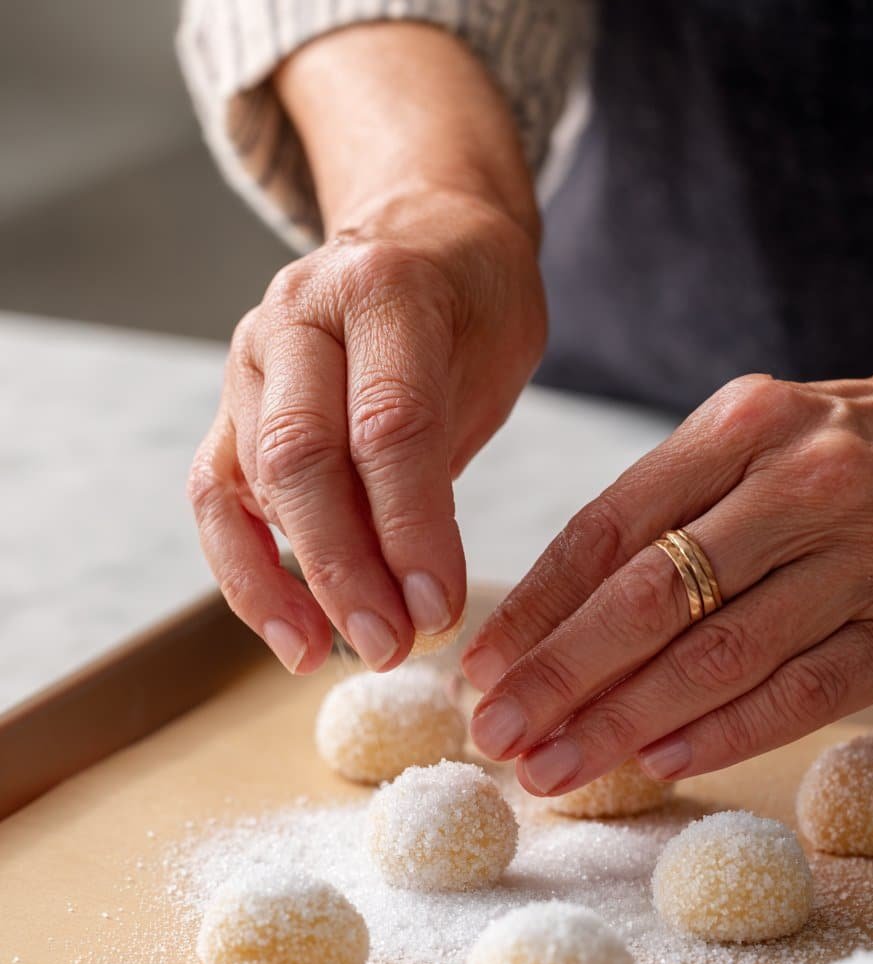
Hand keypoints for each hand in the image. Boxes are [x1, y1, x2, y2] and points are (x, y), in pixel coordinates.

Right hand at [188, 21, 543, 673]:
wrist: (419, 242)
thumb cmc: (469, 311)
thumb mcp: (495, 358)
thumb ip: (447, 458)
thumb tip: (419, 598)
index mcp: (381, 287)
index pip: (387, 423)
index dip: (412, 527)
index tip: (438, 609)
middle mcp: (298, 317)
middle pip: (301, 458)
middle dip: (346, 569)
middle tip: (392, 646)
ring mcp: (251, 363)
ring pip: (255, 484)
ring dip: (303, 584)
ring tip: (353, 650)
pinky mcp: (227, 413)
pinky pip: (216, 505)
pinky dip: (249, 579)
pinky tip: (295, 638)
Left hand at [464, 373, 872, 791]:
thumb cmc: (832, 458)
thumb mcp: (748, 446)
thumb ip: (660, 514)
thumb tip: (540, 622)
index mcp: (739, 427)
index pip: (606, 530)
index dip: (533, 609)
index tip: (478, 669)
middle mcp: (798, 484)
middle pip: (651, 597)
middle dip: (561, 675)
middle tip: (496, 733)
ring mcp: (858, 556)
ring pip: (720, 654)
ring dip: (624, 721)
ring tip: (554, 767)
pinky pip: (804, 691)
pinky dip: (727, 733)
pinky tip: (660, 764)